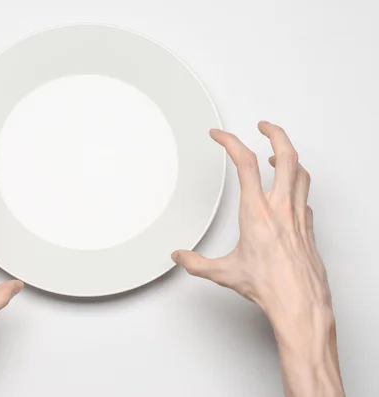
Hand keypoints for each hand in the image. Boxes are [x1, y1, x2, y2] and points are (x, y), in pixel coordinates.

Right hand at [172, 122, 343, 395]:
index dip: (230, 141)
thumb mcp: (224, 273)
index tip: (219, 134)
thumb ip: (197, 263)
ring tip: (278, 153)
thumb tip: (180, 258)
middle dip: (275, 133)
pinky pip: (305, 197)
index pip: (245, 163)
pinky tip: (290, 194)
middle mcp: (281, 208)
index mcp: (257, 212)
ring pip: (301, 173)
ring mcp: (298, 215)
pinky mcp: (308, 228)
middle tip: (264, 125)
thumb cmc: (269, 286)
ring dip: (290, 157)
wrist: (300, 303)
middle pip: (287, 155)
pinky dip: (297, 186)